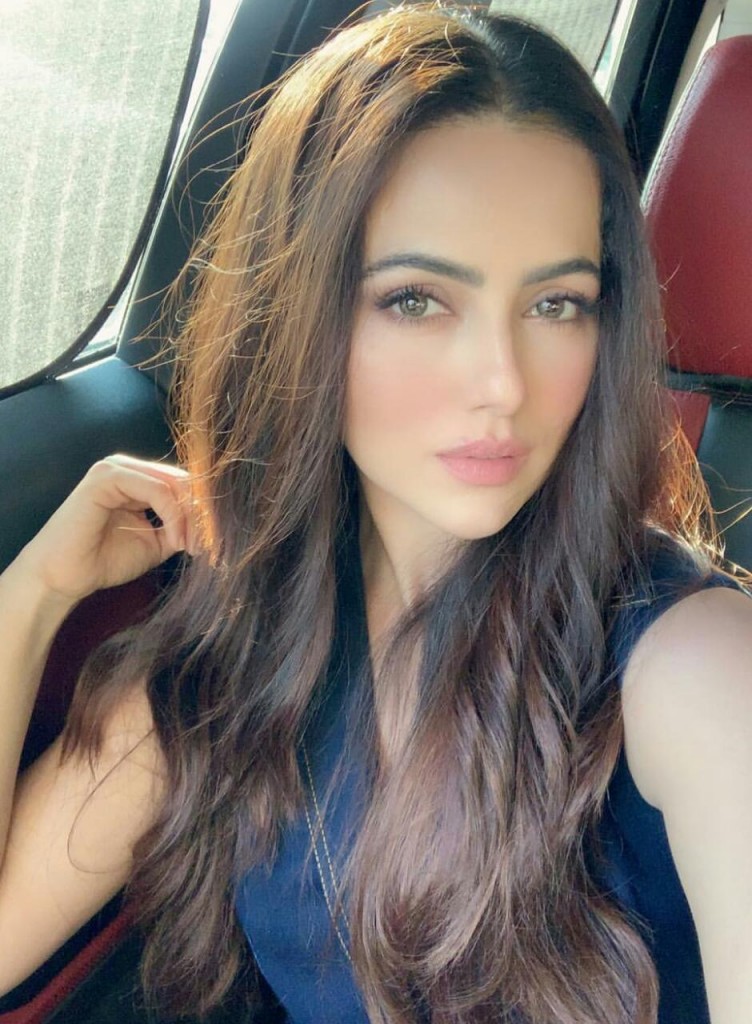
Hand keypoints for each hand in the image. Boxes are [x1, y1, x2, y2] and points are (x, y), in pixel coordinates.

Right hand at [13, 454, 195, 604]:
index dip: (204, 510)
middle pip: (183, 480)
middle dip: (202, 513)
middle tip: (208, 544)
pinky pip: (157, 490)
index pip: (184, 483)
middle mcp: (128, 467)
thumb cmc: (103, 561)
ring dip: (190, 517)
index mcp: (138, 479)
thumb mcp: (156, 542)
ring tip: (191, 546)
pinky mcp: (107, 477)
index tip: (214, 541)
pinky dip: (173, 515)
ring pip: (174, 484)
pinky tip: (175, 540)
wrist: (65, 577)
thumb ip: (180, 527)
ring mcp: (116, 468)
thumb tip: (212, 523)